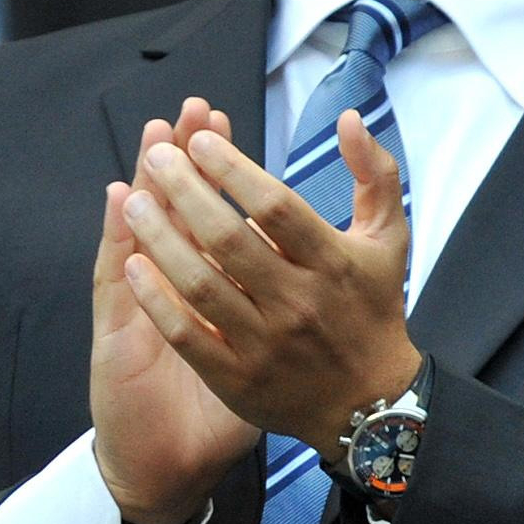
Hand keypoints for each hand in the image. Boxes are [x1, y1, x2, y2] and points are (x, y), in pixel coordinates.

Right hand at [91, 99, 257, 523]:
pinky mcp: (117, 335)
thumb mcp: (261, 352)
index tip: (223, 125)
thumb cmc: (229, 404)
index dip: (219, 169)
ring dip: (151, 183)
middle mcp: (171, 289)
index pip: (213, 213)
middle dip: (185, 161)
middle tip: (191, 111)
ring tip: (154, 135)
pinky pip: (118, 281)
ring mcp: (141, 309)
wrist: (175, 463)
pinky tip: (120, 202)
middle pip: (174, 210)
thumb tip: (308, 257)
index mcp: (210, 288)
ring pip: (143, 235)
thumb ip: (283, 305)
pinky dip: (120, 240)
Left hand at [117, 109, 424, 456]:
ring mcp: (265, 343)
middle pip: (228, 238)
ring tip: (134, 201)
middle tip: (156, 157)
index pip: (276, 206)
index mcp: (335, 263)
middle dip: (185, 191)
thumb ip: (376, 174)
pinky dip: (156, 298)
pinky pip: (187, 334)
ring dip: (160, 238)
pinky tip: (133, 264)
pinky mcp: (238, 379)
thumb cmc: (373, 310)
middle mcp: (299, 302)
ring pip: (200, 283)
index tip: (201, 141)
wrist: (369, 405)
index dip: (233, 169)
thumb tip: (349, 118)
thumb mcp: (390, 239)